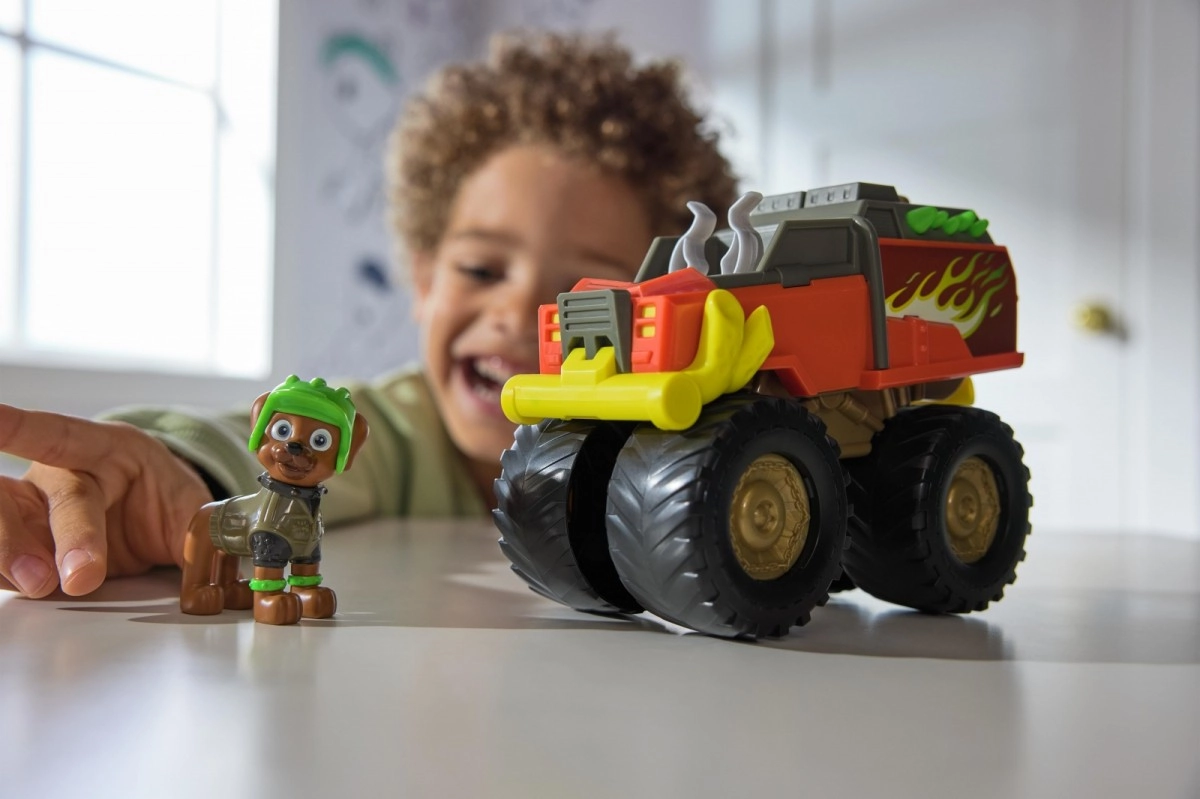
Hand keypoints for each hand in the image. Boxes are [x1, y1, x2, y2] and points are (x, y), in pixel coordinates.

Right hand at [0, 404, 212, 596]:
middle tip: (49, 578)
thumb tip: (208, 558)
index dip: (17, 426)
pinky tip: (28, 585)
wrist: (153, 515)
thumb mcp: (190, 505)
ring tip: (40, 585)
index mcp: (101, 450)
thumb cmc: (164, 496)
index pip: (55, 435)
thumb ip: (196, 531)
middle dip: (22, 538)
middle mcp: (55, 476)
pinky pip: (0, 562)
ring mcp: (31, 512)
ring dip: (8, 558)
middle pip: (21, 498)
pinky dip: (7, 575)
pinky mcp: (22, 546)